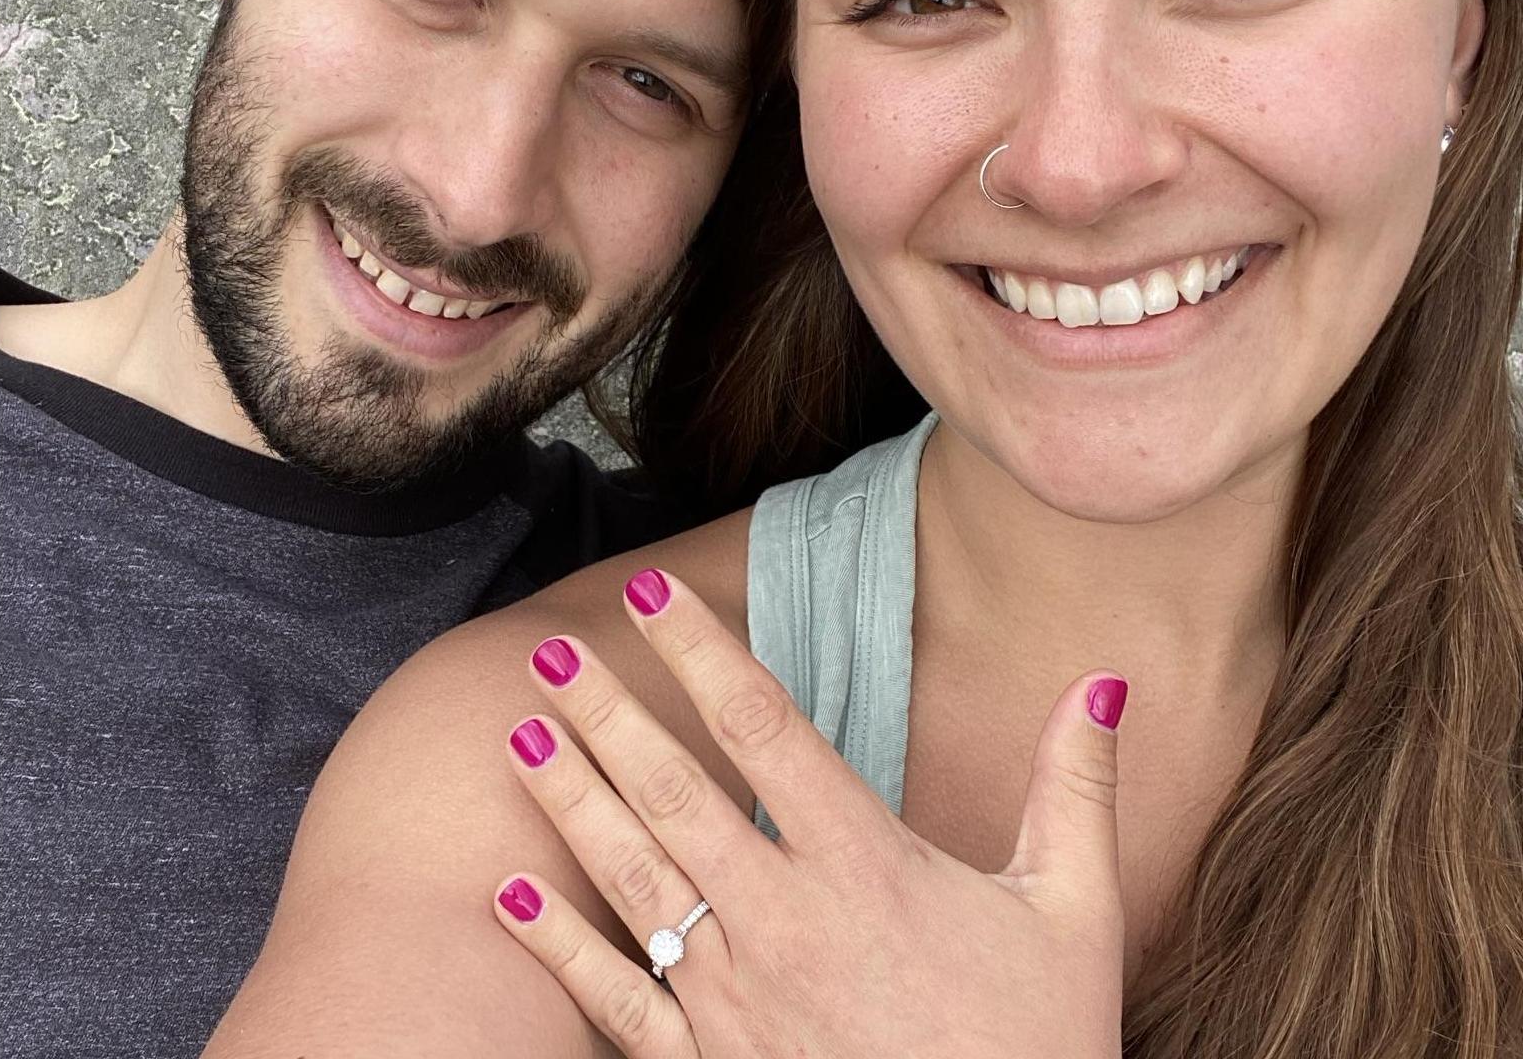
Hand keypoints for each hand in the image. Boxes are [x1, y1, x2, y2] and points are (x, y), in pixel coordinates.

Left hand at [492, 568, 1126, 1057]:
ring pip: (634, 879)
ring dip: (570, 801)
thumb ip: (1075, 787)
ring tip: (518, 734)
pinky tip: (506, 893)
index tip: (652, 593)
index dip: (701, 651)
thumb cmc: (1034, 1049)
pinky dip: (557, 944)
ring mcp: (737, 1000)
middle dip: (608, 715)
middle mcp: (786, 920)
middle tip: (553, 654)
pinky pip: (616, 999)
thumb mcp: (1075, 912)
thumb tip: (1101, 681)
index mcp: (866, 865)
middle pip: (676, 792)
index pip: (762, 728)